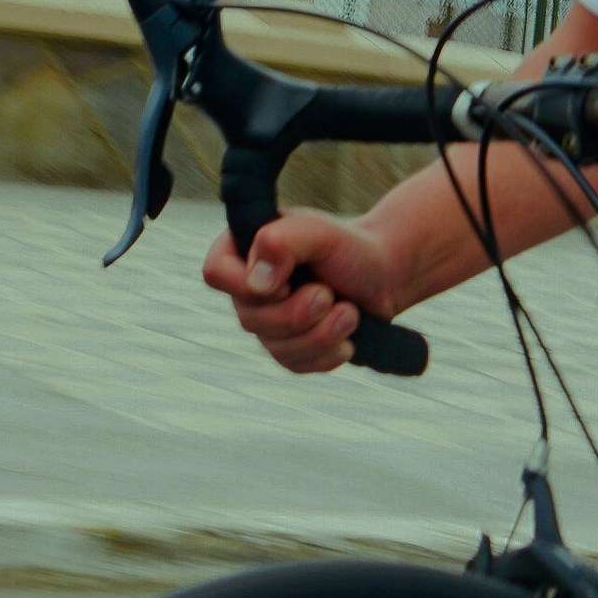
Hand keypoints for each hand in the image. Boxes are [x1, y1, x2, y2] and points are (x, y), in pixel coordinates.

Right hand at [202, 208, 405, 374]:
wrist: (382, 277)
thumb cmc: (347, 248)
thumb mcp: (318, 233)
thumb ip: (281, 243)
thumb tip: (257, 283)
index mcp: (244, 250)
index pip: (216, 273)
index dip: (245, 286)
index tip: (286, 283)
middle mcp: (248, 289)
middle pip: (249, 319)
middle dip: (297, 313)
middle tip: (330, 294)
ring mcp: (267, 322)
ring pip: (275, 348)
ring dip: (319, 334)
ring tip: (350, 313)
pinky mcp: (289, 349)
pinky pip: (295, 365)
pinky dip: (325, 355)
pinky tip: (346, 340)